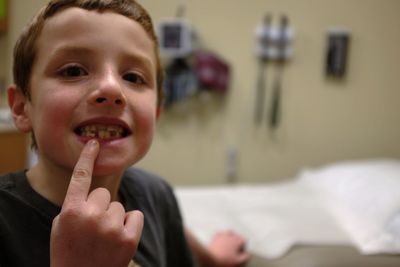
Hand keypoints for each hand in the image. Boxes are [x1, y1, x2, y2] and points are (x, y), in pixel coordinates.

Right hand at [50, 140, 143, 266]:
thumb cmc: (69, 254)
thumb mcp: (60, 229)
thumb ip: (74, 207)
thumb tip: (93, 192)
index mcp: (70, 212)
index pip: (80, 177)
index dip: (87, 158)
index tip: (94, 143)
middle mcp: (91, 216)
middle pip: (103, 194)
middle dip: (99, 207)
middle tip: (93, 228)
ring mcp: (111, 227)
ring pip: (119, 206)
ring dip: (114, 218)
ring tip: (104, 238)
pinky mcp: (129, 238)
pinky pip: (135, 215)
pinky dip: (130, 225)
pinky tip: (119, 240)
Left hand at [207, 231, 249, 266]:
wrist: (210, 258)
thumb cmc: (224, 260)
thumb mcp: (238, 261)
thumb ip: (246, 256)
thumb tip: (248, 253)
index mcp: (237, 240)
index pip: (244, 240)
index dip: (243, 247)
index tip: (241, 252)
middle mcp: (230, 235)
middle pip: (236, 235)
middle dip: (237, 241)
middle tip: (235, 249)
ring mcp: (221, 235)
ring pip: (228, 232)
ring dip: (229, 237)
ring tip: (229, 244)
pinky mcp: (214, 237)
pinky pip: (219, 234)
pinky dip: (221, 237)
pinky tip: (220, 242)